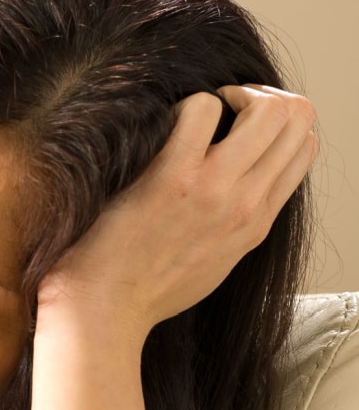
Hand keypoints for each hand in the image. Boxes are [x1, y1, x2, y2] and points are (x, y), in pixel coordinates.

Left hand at [38, 85, 317, 342]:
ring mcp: (213, 189)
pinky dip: (183, 106)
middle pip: (297, 117)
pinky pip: (200, 109)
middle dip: (262, 96)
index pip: (305, 147)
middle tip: (223, 105)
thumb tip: (239, 187)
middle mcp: (246, 203)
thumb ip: (234, 223)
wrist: (104, 314)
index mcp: (257, 221)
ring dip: (229, 96)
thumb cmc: (144, 290)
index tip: (240, 123)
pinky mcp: (172, 179)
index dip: (279, 121)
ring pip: (266, 108)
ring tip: (196, 113)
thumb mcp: (212, 262)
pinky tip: (159, 129)